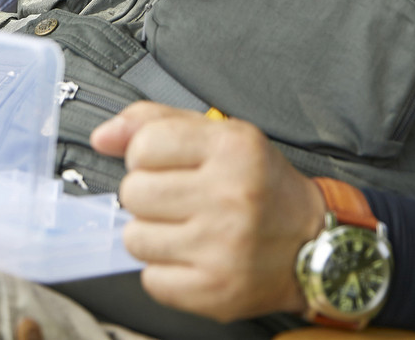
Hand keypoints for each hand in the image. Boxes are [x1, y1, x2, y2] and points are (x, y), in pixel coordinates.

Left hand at [91, 102, 325, 322]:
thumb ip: (156, 122)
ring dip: (152, 232)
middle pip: (133, 192)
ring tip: (184, 227)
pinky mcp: (215, 292)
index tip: (164, 162)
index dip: (144, 154)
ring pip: (135, 238)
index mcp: (231, 148)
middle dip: (146, 194)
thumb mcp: (220, 134)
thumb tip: (102, 136)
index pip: (144, 144)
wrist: (312, 242)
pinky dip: (164, 269)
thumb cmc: (261, 184)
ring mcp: (222, 248)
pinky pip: (150, 279)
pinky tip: (192, 255)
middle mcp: (229, 196)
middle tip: (177, 197)